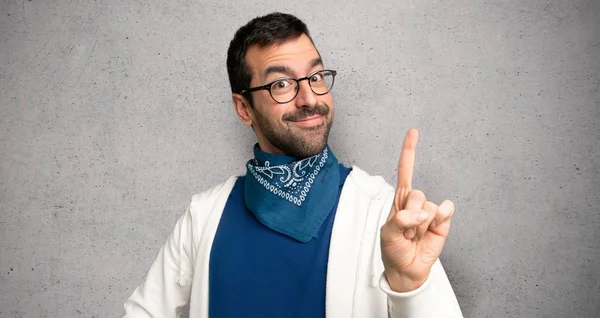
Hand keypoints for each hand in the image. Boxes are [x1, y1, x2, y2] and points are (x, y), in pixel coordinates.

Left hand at [380, 128, 455, 291]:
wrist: (406, 269)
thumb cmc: (393, 249)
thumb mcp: (387, 234)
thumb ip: (400, 220)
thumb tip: (421, 214)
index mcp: (399, 200)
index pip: (405, 170)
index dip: (409, 151)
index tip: (414, 132)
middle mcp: (415, 202)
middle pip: (415, 193)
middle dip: (409, 215)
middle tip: (405, 231)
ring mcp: (430, 211)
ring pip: (428, 206)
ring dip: (420, 225)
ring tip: (415, 236)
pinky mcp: (443, 221)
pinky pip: (446, 210)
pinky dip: (441, 217)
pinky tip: (434, 227)